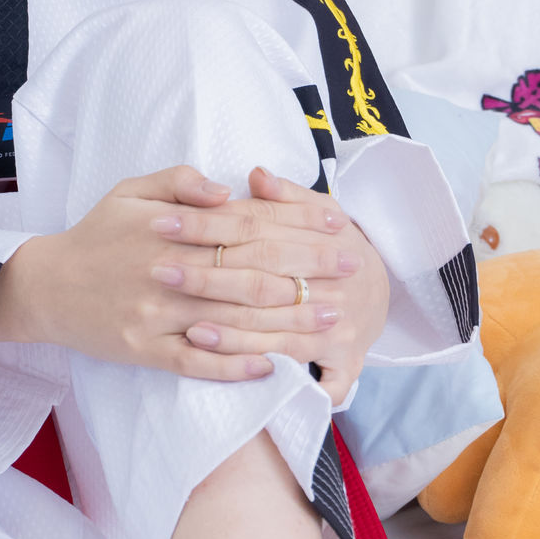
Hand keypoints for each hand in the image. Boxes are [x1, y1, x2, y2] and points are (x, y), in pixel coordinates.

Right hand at [0, 162, 388, 391]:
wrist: (46, 286)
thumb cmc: (97, 234)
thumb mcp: (132, 190)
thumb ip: (181, 182)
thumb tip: (229, 189)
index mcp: (170, 229)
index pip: (245, 226)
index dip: (294, 226)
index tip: (336, 228)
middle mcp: (168, 272)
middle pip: (250, 273)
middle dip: (307, 273)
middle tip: (353, 272)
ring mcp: (158, 317)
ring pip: (232, 322)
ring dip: (286, 323)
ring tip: (331, 320)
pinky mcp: (145, 352)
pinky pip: (196, 364)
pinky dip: (234, 367)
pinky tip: (271, 368)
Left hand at [157, 163, 390, 403]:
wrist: (382, 297)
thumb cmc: (337, 251)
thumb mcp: (324, 214)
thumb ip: (288, 197)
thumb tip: (256, 175)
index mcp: (324, 238)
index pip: (255, 226)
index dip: (207, 223)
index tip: (163, 220)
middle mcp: (332, 282)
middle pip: (260, 276)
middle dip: (205, 274)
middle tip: (157, 269)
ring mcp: (337, 325)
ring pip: (272, 325)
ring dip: (224, 324)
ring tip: (182, 319)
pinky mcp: (342, 361)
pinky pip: (293, 363)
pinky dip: (254, 358)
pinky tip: (221, 357)